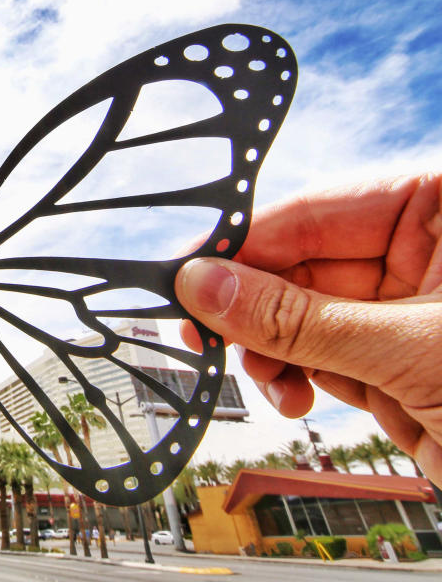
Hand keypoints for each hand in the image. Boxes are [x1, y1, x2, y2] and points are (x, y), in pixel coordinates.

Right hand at [175, 174, 441, 483]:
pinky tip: (294, 396)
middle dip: (253, 307)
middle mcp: (425, 251)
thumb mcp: (408, 348)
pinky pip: (322, 355)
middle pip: (300, 265)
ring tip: (266, 377)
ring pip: (303, 314)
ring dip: (272, 350)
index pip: (314, 210)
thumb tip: (205, 284)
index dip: (244, 244)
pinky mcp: (400, 359)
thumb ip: (296, 316)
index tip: (188, 273)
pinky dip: (296, 377)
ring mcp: (411, 307)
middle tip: (204, 332)